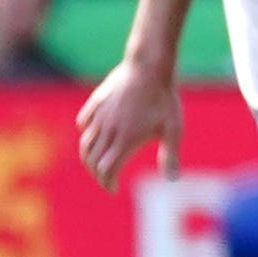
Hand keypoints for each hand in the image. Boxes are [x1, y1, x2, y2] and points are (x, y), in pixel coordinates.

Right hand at [75, 54, 183, 189]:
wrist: (149, 67)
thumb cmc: (164, 99)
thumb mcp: (173, 128)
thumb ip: (170, 155)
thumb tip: (173, 179)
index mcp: (125, 141)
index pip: (107, 171)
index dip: (108, 183)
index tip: (114, 189)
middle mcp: (107, 131)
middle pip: (93, 161)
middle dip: (98, 174)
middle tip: (107, 179)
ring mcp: (99, 116)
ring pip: (85, 144)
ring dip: (89, 158)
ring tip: (98, 163)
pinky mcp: (96, 103)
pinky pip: (83, 123)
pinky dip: (86, 134)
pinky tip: (94, 135)